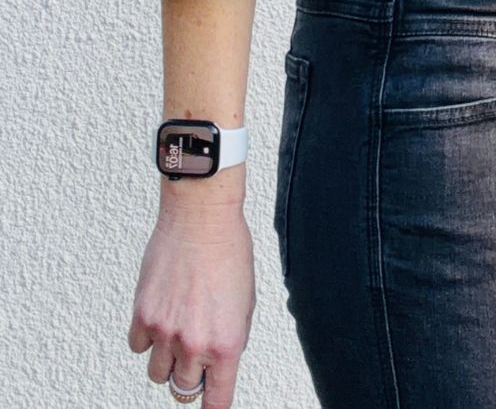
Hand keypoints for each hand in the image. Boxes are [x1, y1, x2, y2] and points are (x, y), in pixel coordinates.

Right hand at [128, 203, 255, 408]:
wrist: (200, 216)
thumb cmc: (228, 248)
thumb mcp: (246, 299)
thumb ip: (233, 335)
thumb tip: (221, 358)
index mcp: (225, 342)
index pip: (216, 399)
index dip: (213, 404)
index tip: (212, 404)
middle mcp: (194, 342)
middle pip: (183, 388)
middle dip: (191, 374)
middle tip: (195, 351)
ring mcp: (165, 331)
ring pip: (157, 373)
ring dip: (168, 358)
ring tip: (178, 330)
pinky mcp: (142, 314)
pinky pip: (138, 346)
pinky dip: (148, 337)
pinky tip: (161, 315)